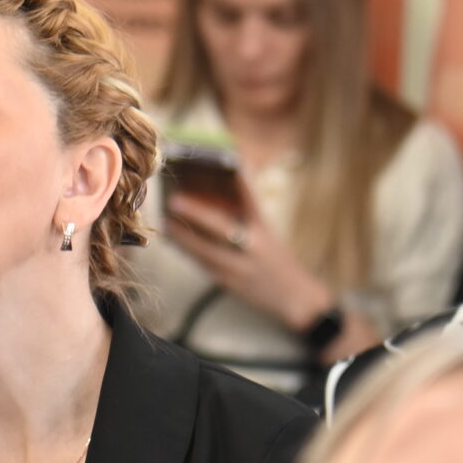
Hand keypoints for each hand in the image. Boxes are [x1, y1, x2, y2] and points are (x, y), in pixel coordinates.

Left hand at [164, 196, 354, 348]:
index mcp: (264, 229)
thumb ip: (247, 210)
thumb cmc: (277, 259)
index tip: (225, 164)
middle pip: (223, 228)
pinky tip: (173, 242)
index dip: (240, 182)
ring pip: (206, 250)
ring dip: (183, 237)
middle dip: (198, 214)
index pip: (252, 200)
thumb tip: (229, 179)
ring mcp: (241, 267)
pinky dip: (187, 253)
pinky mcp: (230, 283)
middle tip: (175, 201)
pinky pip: (204, 265)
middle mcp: (254, 247)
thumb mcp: (268, 232)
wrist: (296, 298)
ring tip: (165, 222)